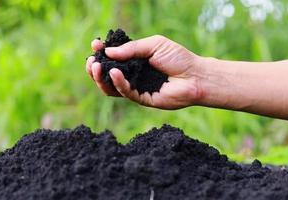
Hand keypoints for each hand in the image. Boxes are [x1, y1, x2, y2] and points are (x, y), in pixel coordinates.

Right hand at [86, 35, 202, 109]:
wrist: (195, 76)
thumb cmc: (177, 58)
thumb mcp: (153, 45)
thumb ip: (132, 49)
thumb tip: (109, 51)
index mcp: (134, 61)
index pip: (112, 58)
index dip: (102, 52)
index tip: (95, 45)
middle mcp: (132, 75)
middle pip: (107, 75)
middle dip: (95, 68)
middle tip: (91, 61)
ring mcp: (135, 88)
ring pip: (111, 87)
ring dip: (101, 78)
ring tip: (96, 67)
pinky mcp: (141, 99)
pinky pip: (125, 92)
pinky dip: (118, 83)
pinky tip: (115, 73)